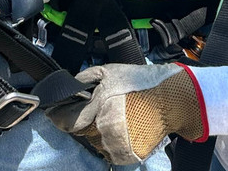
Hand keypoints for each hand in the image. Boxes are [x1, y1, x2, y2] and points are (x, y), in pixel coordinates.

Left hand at [48, 63, 206, 164]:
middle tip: (102, 109)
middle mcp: (106, 130)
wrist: (172, 99)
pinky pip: (110, 152)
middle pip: (81, 132)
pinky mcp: (127, 156)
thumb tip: (70, 86)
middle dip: (86, 121)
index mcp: (100, 107)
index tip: (54, 113)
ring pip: (95, 143)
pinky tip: (125, 127)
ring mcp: (117, 145)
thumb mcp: (111, 71)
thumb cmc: (143, 82)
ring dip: (99, 132)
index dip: (58, 116)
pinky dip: (112, 142)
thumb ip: (86, 78)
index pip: (68, 121)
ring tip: (118, 117)